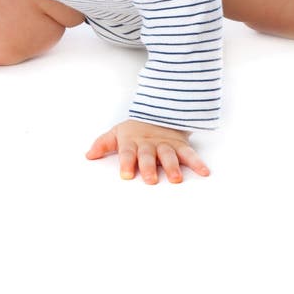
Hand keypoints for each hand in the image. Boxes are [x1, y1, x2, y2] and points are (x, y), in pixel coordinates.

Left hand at [86, 120, 209, 183]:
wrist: (158, 113)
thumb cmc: (135, 131)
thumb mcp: (117, 133)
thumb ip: (103, 144)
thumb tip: (88, 155)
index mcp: (132, 142)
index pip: (127, 152)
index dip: (126, 162)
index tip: (126, 175)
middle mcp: (149, 144)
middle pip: (148, 155)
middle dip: (149, 167)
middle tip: (151, 179)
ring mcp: (166, 145)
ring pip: (169, 155)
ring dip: (173, 167)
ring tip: (176, 179)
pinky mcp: (180, 146)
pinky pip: (190, 154)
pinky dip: (198, 162)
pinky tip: (205, 172)